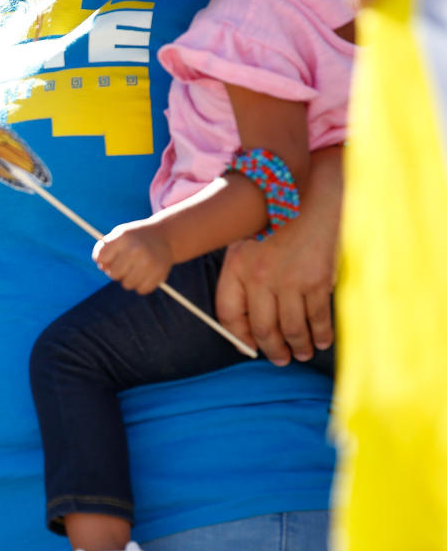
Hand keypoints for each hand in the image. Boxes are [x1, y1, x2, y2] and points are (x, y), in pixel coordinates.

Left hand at [93, 221, 173, 294]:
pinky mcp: (159, 273)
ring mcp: (149, 262)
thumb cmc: (134, 238)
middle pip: (113, 274)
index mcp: (124, 237)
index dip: (104, 259)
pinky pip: (141, 290)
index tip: (110, 256)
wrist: (165, 235)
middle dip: (116, 271)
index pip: (101, 258)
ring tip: (136, 267)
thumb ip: (104, 249)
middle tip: (125, 263)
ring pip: (127, 285)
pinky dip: (142, 284)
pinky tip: (146, 273)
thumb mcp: (118, 236)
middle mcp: (136, 250)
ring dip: (129, 279)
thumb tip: (102, 267)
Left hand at [215, 147, 341, 364]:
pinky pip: (317, 317)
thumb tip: (246, 319)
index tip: (248, 346)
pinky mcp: (317, 280)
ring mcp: (290, 280)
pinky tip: (321, 341)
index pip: (229, 314)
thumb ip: (241, 276)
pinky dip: (320, 334)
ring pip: (291, 328)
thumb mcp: (245, 241)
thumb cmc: (276, 217)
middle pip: (262, 328)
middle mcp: (260, 278)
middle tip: (279, 358)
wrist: (312, 192)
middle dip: (272, 349)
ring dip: (297, 346)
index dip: (238, 336)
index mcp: (237, 267)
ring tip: (300, 354)